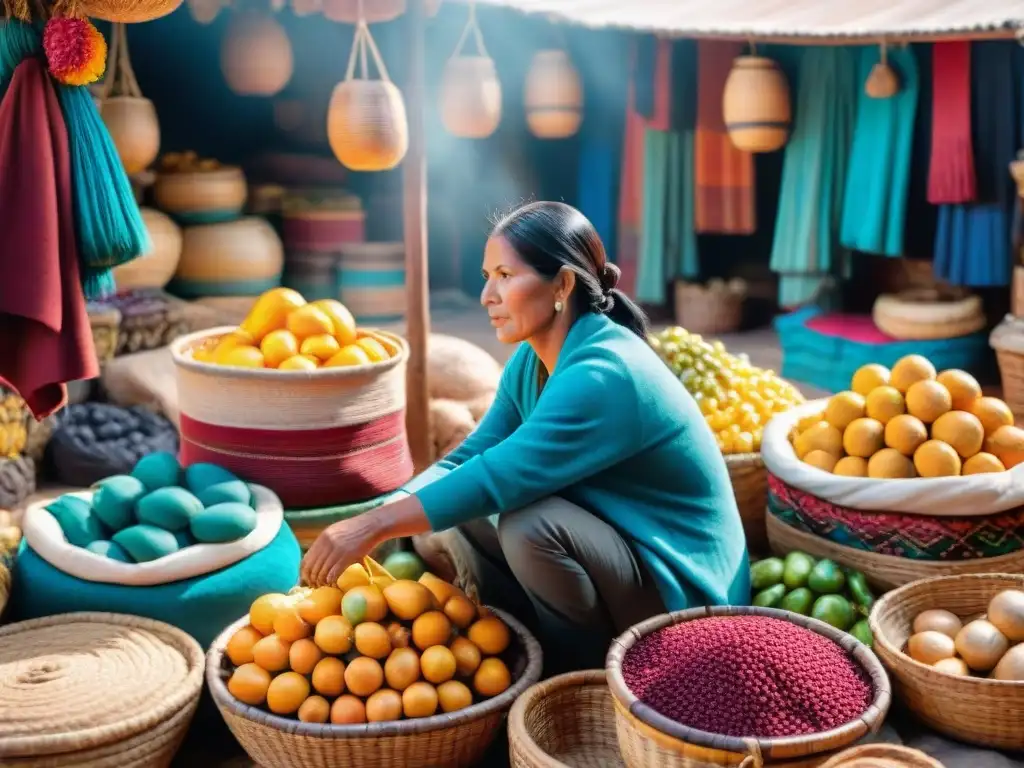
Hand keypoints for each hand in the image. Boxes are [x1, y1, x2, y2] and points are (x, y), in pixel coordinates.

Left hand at [300, 495, 431, 586]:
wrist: (373, 525)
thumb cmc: (358, 530)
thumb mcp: (338, 531)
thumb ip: (327, 542)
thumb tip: (320, 558)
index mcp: (323, 537)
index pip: (306, 559)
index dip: (305, 572)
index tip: (308, 580)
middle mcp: (327, 543)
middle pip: (313, 568)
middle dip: (312, 580)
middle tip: (316, 587)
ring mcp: (337, 549)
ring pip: (322, 572)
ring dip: (322, 582)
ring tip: (325, 587)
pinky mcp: (348, 556)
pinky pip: (334, 573)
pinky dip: (331, 581)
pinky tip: (334, 584)